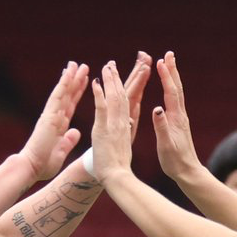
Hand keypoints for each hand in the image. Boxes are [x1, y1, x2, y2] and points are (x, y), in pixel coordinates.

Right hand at [21, 61, 88, 180]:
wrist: (29, 168)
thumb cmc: (42, 165)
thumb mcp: (60, 152)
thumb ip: (67, 142)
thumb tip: (75, 132)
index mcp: (58, 126)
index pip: (70, 105)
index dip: (76, 93)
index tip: (83, 82)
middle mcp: (54, 118)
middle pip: (67, 95)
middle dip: (75, 81)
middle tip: (82, 67)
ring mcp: (50, 115)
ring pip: (62, 92)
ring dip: (70, 77)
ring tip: (77, 64)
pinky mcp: (48, 116)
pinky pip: (57, 97)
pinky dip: (63, 84)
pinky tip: (68, 73)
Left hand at [93, 58, 142, 179]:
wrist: (117, 178)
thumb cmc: (117, 167)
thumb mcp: (122, 145)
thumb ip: (124, 131)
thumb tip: (128, 123)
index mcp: (127, 125)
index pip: (131, 99)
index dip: (135, 83)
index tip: (140, 68)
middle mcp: (123, 122)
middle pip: (127, 93)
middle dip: (131, 74)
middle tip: (136, 58)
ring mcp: (114, 125)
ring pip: (115, 97)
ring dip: (113, 79)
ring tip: (110, 64)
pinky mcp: (104, 129)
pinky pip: (101, 107)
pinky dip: (99, 94)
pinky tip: (97, 82)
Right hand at [151, 51, 203, 183]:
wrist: (188, 172)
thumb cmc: (174, 161)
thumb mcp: (166, 145)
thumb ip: (161, 126)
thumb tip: (157, 109)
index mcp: (175, 118)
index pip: (170, 93)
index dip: (166, 76)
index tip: (161, 61)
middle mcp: (180, 115)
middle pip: (176, 88)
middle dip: (172, 70)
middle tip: (169, 54)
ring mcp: (181, 118)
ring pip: (177, 93)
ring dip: (173, 77)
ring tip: (168, 64)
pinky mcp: (179, 123)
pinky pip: (175, 100)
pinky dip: (171, 89)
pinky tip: (169, 88)